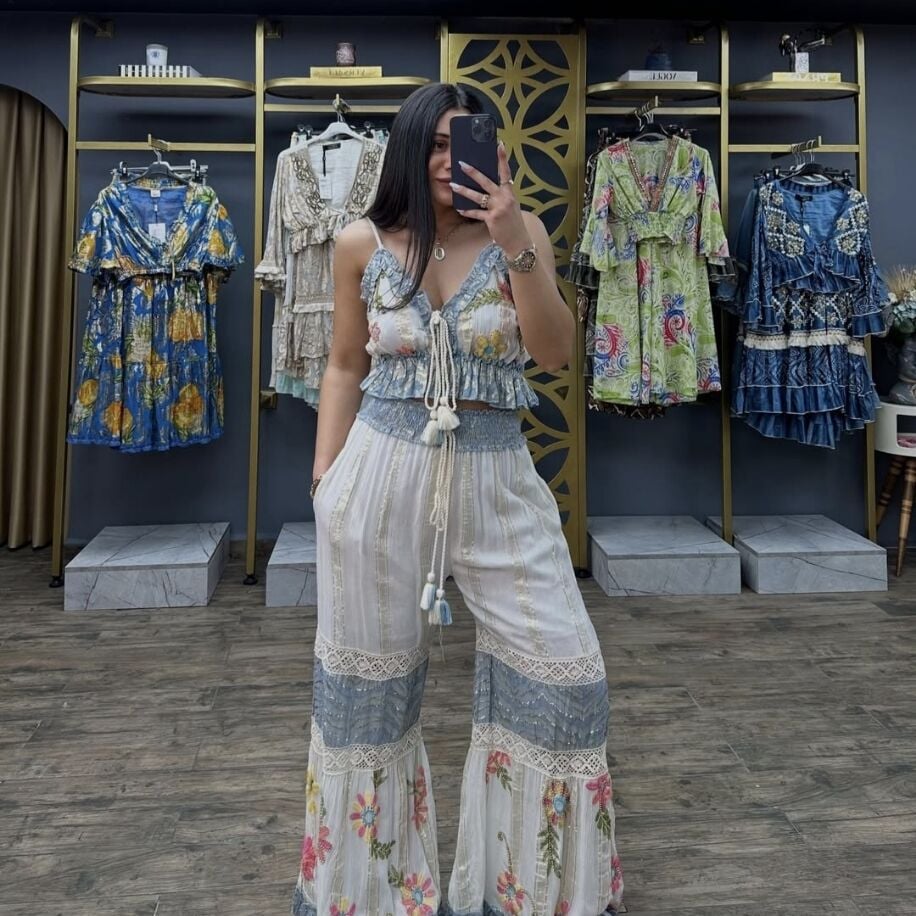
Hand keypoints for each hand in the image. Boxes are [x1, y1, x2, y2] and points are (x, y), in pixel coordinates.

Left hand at [450, 141, 531, 257]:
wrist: (519, 242)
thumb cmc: (513, 223)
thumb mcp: (511, 206)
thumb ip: (502, 195)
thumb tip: (488, 185)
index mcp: (510, 193)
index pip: (506, 172)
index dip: (502, 158)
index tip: (499, 145)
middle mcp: (505, 198)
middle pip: (487, 181)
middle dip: (473, 172)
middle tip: (461, 163)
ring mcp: (498, 208)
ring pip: (478, 196)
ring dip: (464, 190)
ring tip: (453, 185)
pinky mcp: (492, 219)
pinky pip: (476, 213)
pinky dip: (467, 211)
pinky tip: (459, 208)